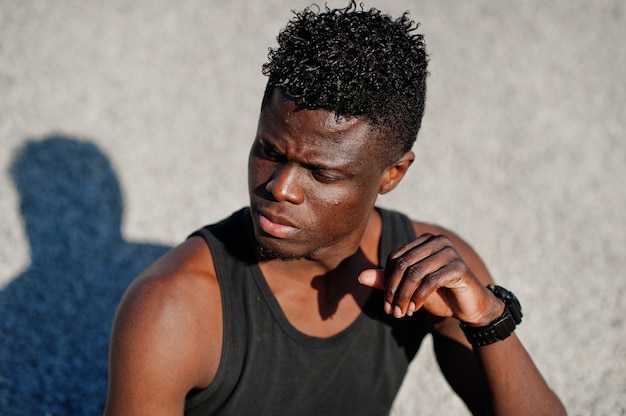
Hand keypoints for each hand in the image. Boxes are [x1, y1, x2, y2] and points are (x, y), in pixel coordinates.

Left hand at [358, 234, 502, 324]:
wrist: (470, 308)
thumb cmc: (439, 295)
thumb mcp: (409, 288)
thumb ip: (387, 281)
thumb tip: (361, 277)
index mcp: (423, 241)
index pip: (395, 258)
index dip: (387, 282)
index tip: (387, 305)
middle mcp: (436, 241)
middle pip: (403, 264)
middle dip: (393, 290)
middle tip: (392, 311)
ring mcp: (449, 252)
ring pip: (415, 273)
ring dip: (404, 296)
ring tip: (402, 313)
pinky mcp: (459, 267)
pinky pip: (430, 281)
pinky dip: (419, 297)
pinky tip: (415, 309)